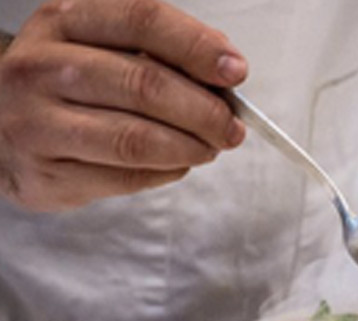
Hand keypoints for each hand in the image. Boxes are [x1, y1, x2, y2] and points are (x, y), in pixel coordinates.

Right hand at [0, 0, 246, 211]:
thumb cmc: (68, 83)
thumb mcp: (102, 45)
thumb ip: (161, 50)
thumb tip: (226, 70)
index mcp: (64, 21)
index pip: (144, 21)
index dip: (198, 47)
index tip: (236, 72)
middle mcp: (40, 67)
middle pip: (146, 85)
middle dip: (205, 111)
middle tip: (232, 127)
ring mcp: (36, 123)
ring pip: (136, 139)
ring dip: (191, 147)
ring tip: (210, 147)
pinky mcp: (44, 174)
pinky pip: (125, 177)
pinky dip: (166, 172)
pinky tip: (176, 164)